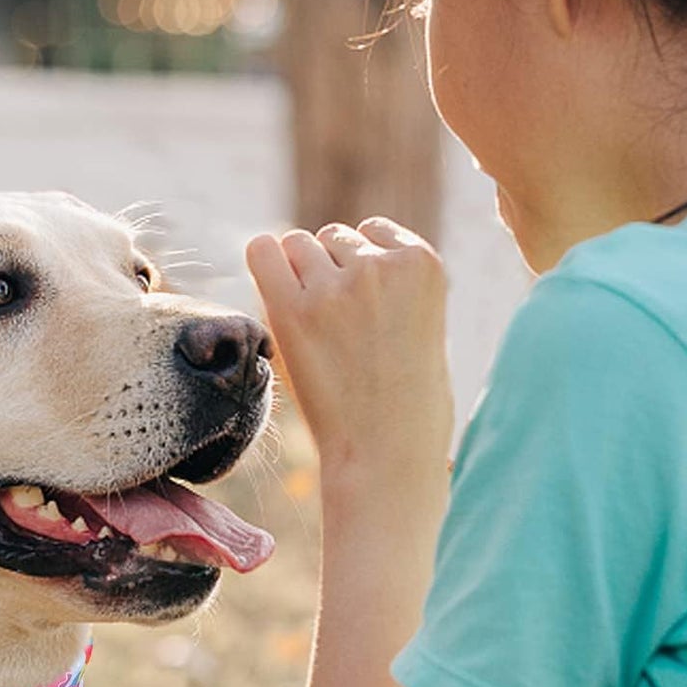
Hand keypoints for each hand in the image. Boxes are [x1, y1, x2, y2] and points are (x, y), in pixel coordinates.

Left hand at [245, 217, 452, 489]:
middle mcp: (380, 264)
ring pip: (298, 245)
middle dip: (330, 272)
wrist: (389, 454)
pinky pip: (262, 251)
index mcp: (423, 262)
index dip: (363, 269)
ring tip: (316, 330)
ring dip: (298, 278)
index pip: (373, 232)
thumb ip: (390, 283)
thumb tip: (331, 246)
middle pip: (332, 237)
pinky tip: (278, 303)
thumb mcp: (422, 324)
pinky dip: (266, 268)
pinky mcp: (295, 311)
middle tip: (340, 330)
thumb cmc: (408, 402)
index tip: (368, 313)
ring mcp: (337, 286)